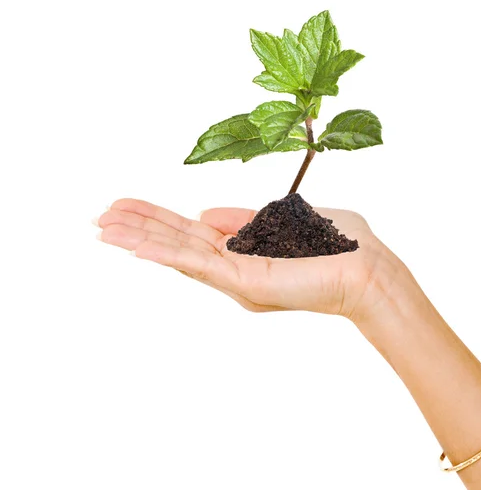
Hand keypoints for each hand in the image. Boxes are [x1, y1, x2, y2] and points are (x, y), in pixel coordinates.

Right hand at [96, 198, 402, 320]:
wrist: (370, 272)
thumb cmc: (341, 246)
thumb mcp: (285, 219)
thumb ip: (245, 217)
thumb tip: (204, 213)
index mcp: (244, 251)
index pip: (192, 233)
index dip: (159, 219)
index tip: (128, 206)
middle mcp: (235, 269)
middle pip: (178, 244)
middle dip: (139, 228)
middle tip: (100, 215)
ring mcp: (237, 279)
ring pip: (180, 255)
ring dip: (140, 239)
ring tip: (104, 226)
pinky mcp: (246, 283)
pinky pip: (198, 265)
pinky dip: (164, 254)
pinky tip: (135, 244)